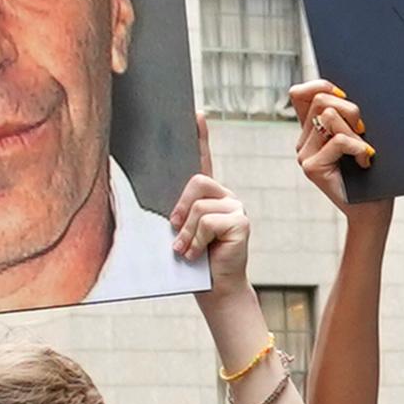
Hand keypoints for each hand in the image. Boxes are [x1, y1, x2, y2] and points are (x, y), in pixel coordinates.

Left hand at [170, 118, 251, 295]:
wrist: (214, 290)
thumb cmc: (192, 264)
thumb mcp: (178, 233)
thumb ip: (175, 214)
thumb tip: (162, 209)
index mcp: (208, 196)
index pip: (203, 159)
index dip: (200, 135)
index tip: (196, 112)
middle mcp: (225, 197)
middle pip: (196, 182)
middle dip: (180, 209)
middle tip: (175, 233)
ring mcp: (236, 207)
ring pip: (199, 206)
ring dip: (187, 234)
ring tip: (187, 251)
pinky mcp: (241, 222)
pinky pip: (208, 221)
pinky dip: (196, 241)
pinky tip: (198, 255)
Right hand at [290, 80, 385, 219]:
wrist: (373, 211)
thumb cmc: (373, 174)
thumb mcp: (363, 137)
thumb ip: (351, 116)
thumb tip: (350, 92)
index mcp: (312, 131)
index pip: (300, 93)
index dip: (322, 85)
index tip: (346, 96)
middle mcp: (304, 141)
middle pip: (321, 99)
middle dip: (351, 108)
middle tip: (365, 130)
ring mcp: (304, 155)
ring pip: (330, 117)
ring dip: (356, 131)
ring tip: (365, 151)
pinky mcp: (312, 168)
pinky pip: (339, 140)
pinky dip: (359, 148)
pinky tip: (365, 163)